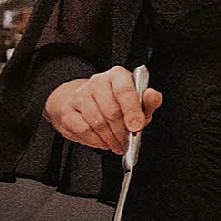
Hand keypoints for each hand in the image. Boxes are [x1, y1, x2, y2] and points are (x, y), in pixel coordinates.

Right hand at [44, 66, 160, 153]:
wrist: (85, 102)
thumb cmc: (115, 102)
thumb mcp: (137, 102)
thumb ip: (148, 101)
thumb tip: (153, 95)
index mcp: (117, 76)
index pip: (124, 90)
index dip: (132, 111)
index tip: (136, 127)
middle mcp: (97, 82)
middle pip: (111, 111)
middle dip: (121, 132)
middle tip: (127, 142)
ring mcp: (80, 96)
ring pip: (97, 122)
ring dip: (110, 138)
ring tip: (117, 144)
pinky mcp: (68, 110)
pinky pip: (83, 130)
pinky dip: (95, 140)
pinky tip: (102, 142)